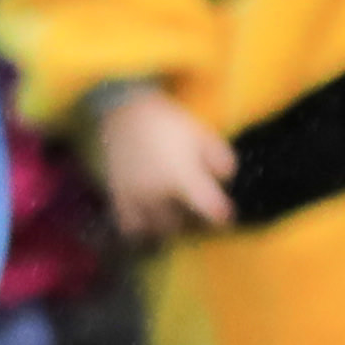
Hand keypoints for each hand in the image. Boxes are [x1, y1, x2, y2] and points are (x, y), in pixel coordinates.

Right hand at [86, 87, 240, 246]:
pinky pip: (129, 226)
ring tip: (176, 217)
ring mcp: (135, 195)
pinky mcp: (118, 196)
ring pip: (154, 230)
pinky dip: (141, 230)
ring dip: (168, 228)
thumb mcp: (202, 134)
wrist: (125, 113)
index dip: (220, 217)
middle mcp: (157, 190)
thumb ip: (220, 157)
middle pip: (180, 224)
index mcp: (182, 175)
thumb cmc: (169, 124)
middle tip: (197, 213)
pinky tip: (151, 223)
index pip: (207, 208)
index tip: (226, 219)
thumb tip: (226, 178)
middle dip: (192, 223)